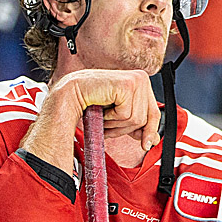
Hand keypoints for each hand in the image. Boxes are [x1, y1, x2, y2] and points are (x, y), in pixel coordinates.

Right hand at [19, 69, 160, 171]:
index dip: (150, 129)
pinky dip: (112, 118)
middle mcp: (139, 78)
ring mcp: (135, 79)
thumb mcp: (117, 118)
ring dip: (116, 123)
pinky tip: (101, 107)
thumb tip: (152, 140)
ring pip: (137, 118)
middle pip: (147, 117)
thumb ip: (135, 125)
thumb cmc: (87, 106)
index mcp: (138, 83)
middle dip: (127, 128)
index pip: (153, 111)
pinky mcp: (127, 84)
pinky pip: (128, 114)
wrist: (68, 99)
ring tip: (102, 113)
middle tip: (107, 122)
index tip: (146, 144)